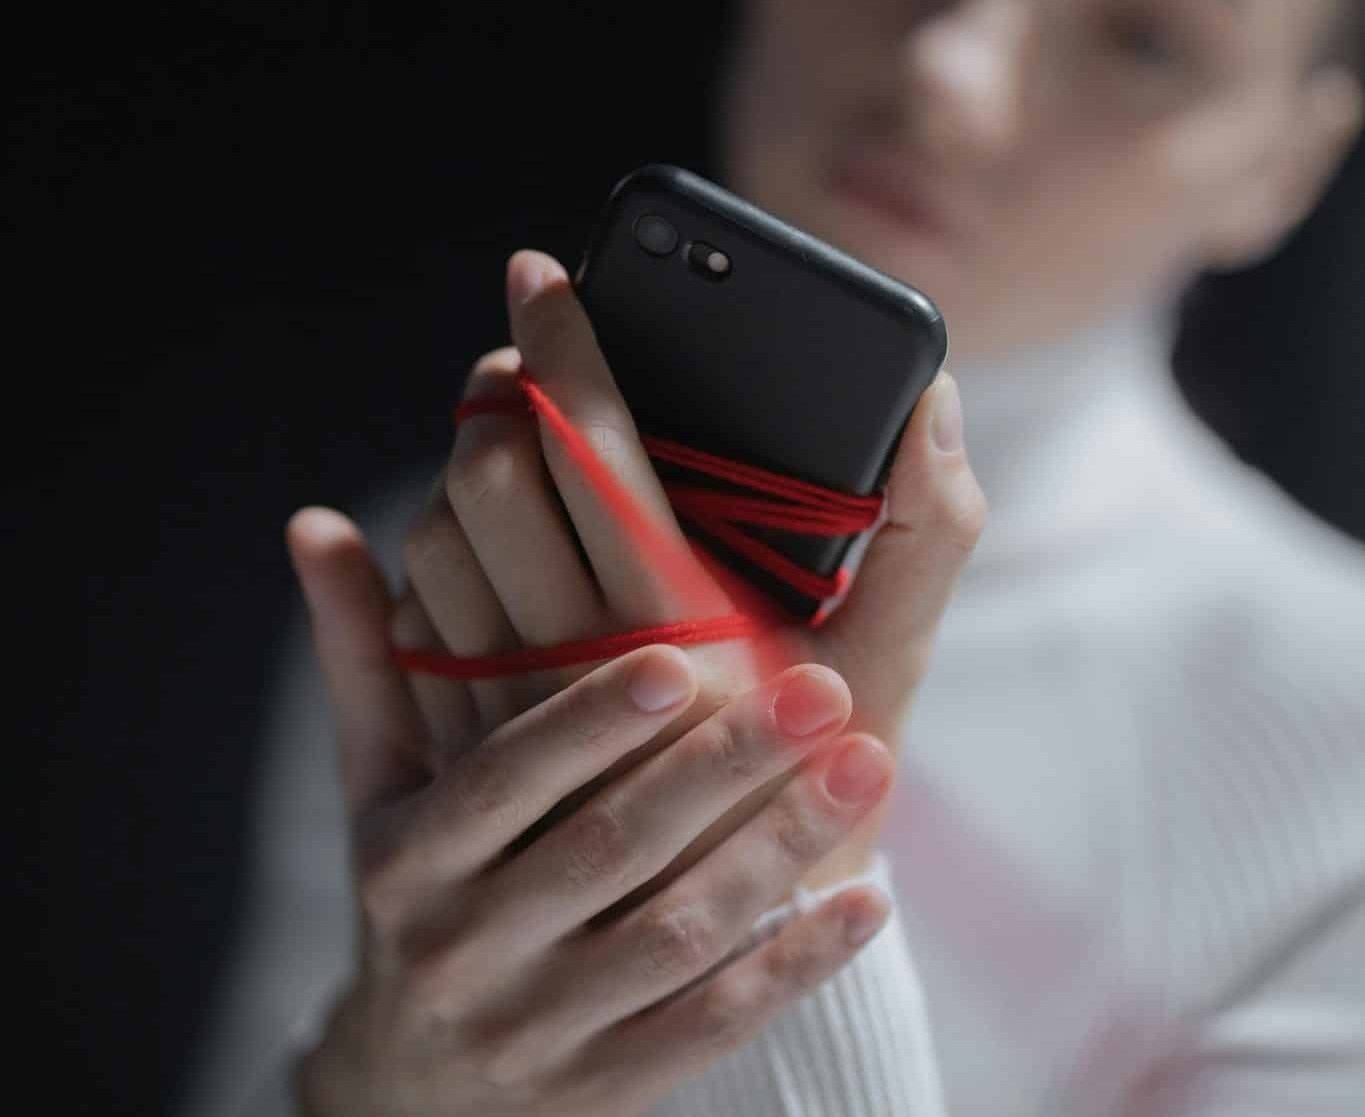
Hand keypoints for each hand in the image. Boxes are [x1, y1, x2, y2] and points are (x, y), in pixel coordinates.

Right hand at [284, 533, 898, 1114]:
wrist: (408, 1093)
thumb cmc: (411, 896)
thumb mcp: (378, 787)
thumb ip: (364, 657)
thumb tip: (313, 523)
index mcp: (409, 861)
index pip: (502, 781)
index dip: (589, 720)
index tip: (683, 655)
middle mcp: (466, 949)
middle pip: (607, 848)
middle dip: (720, 767)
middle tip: (821, 689)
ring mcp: (539, 1028)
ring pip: (674, 935)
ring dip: (776, 849)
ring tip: (865, 763)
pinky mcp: (608, 1087)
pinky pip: (713, 1027)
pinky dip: (793, 963)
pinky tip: (868, 897)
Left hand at [389, 248, 985, 893]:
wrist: (722, 929)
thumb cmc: (810, 778)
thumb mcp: (885, 662)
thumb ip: (923, 529)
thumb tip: (930, 398)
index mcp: (678, 626)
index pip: (589, 446)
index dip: (562, 342)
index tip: (539, 274)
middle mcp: (573, 665)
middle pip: (490, 477)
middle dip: (500, 392)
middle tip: (527, 361)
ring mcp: (505, 711)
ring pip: (434, 540)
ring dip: (463, 468)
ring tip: (515, 446)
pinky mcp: (462, 744)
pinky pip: (411, 616)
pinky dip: (436, 555)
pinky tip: (488, 546)